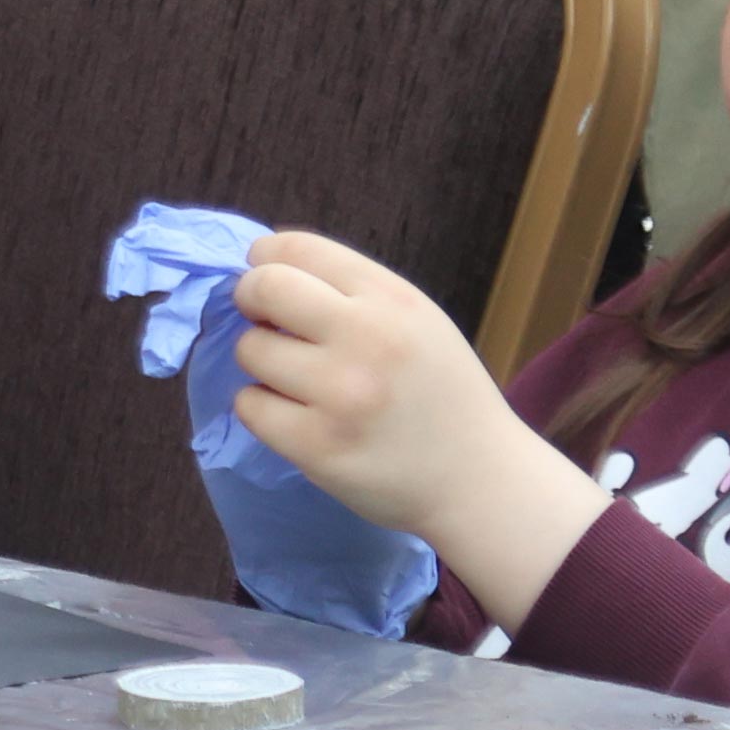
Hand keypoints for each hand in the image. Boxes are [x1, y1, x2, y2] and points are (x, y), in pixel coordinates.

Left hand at [223, 229, 609, 621]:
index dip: (265, 257)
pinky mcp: (318, 448)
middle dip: (250, 299)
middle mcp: (367, 339)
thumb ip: (352, 290)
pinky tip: (292, 416)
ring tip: (293, 379)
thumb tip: (265, 265)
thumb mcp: (417, 320)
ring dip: (260, 361)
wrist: (479, 480)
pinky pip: (251, 407)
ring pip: (251, 351)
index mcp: (392, 300)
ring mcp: (340, 395)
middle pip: (264, 289)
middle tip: (262, 321)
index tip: (261, 272)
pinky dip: (261, 408)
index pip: (298, 249)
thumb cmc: (441, 394)